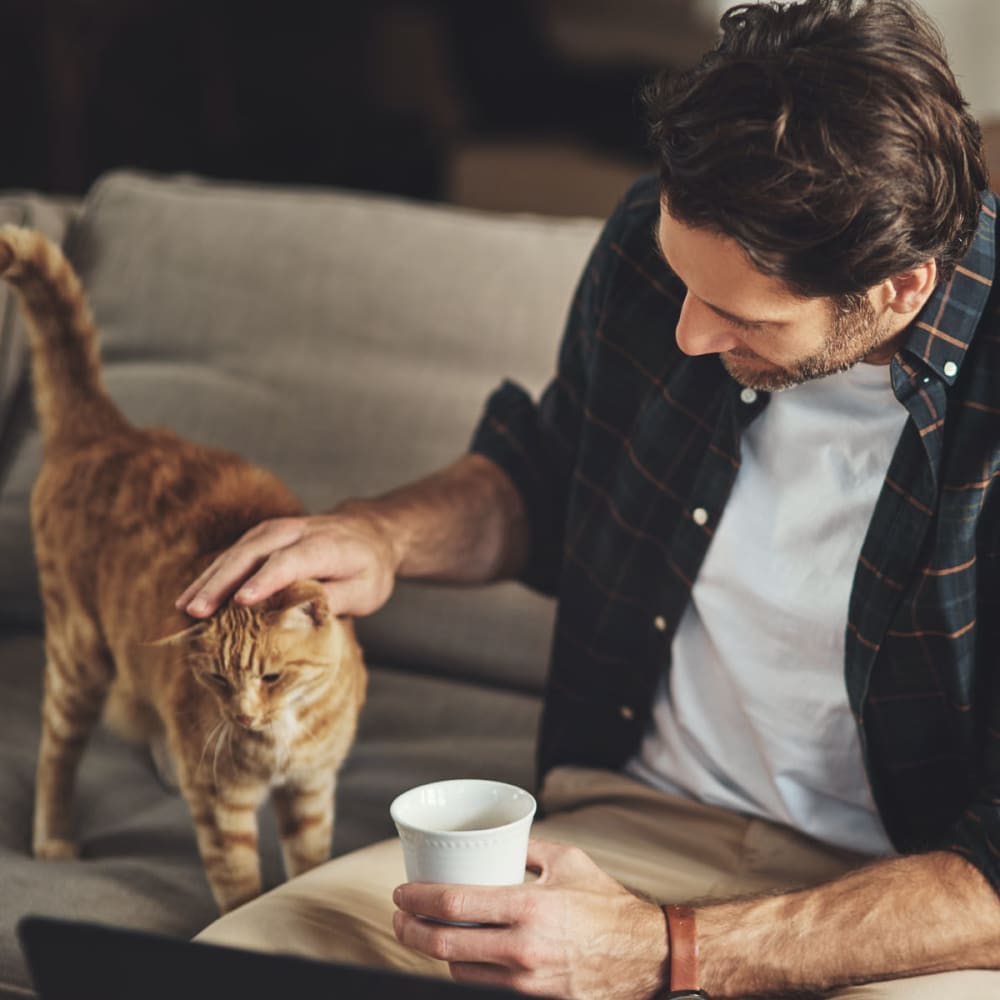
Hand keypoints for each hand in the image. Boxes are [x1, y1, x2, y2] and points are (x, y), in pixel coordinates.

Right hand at [175, 507, 400, 617]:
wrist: (370, 531)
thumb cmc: (368, 567)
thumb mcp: (365, 590)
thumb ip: (333, 600)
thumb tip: (301, 618)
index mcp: (324, 545)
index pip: (290, 561)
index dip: (265, 581)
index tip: (241, 601)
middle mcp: (295, 532)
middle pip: (253, 553)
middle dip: (223, 582)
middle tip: (197, 611)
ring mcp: (276, 530)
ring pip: (237, 551)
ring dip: (209, 578)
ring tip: (185, 608)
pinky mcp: (263, 536)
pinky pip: (234, 553)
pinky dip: (213, 574)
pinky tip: (193, 597)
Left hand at [392, 839, 667, 999]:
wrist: (646, 956)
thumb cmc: (607, 904)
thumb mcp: (569, 861)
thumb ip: (528, 847)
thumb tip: (497, 838)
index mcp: (529, 908)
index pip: (454, 905)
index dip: (418, 899)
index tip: (401, 892)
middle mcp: (523, 949)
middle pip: (445, 946)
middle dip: (411, 931)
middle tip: (399, 917)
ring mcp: (528, 983)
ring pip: (460, 972)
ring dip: (435, 954)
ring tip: (426, 934)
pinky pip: (487, 987)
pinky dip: (467, 971)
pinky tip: (461, 957)